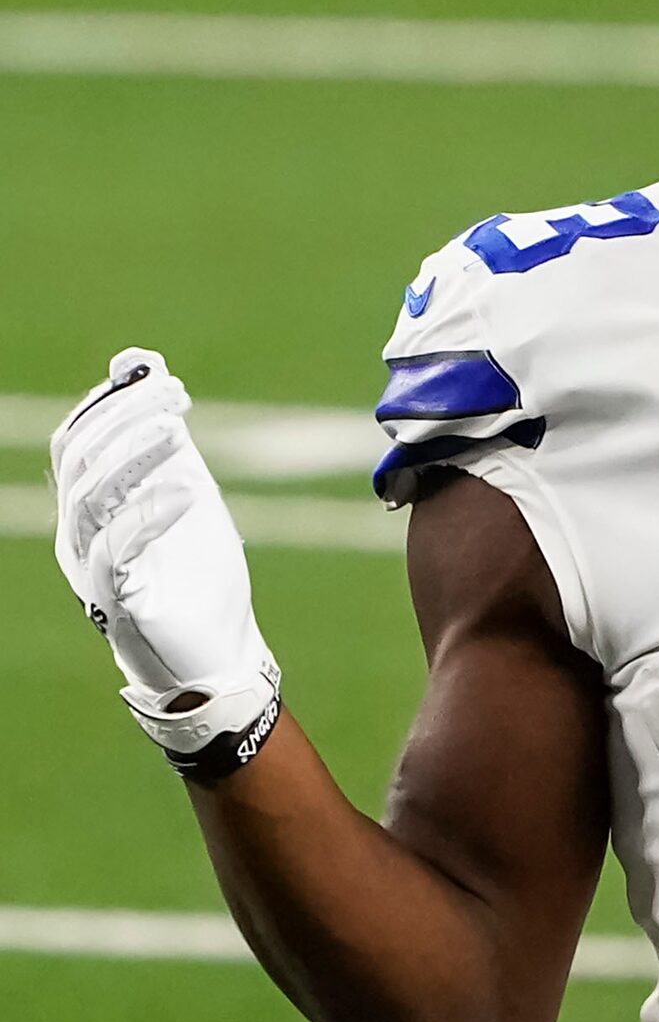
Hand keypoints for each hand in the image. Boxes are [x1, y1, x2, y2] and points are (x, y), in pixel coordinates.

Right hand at [50, 349, 282, 775]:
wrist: (217, 656)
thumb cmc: (197, 573)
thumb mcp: (186, 492)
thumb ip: (166, 440)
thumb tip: (147, 366)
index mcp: (91, 507)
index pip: (77, 441)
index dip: (108, 401)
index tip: (153, 370)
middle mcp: (80, 536)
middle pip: (80, 462)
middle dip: (123, 418)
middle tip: (174, 391)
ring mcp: (92, 570)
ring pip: (89, 502)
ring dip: (132, 457)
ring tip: (176, 428)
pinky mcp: (117, 603)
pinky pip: (116, 554)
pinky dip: (148, 515)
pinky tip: (188, 488)